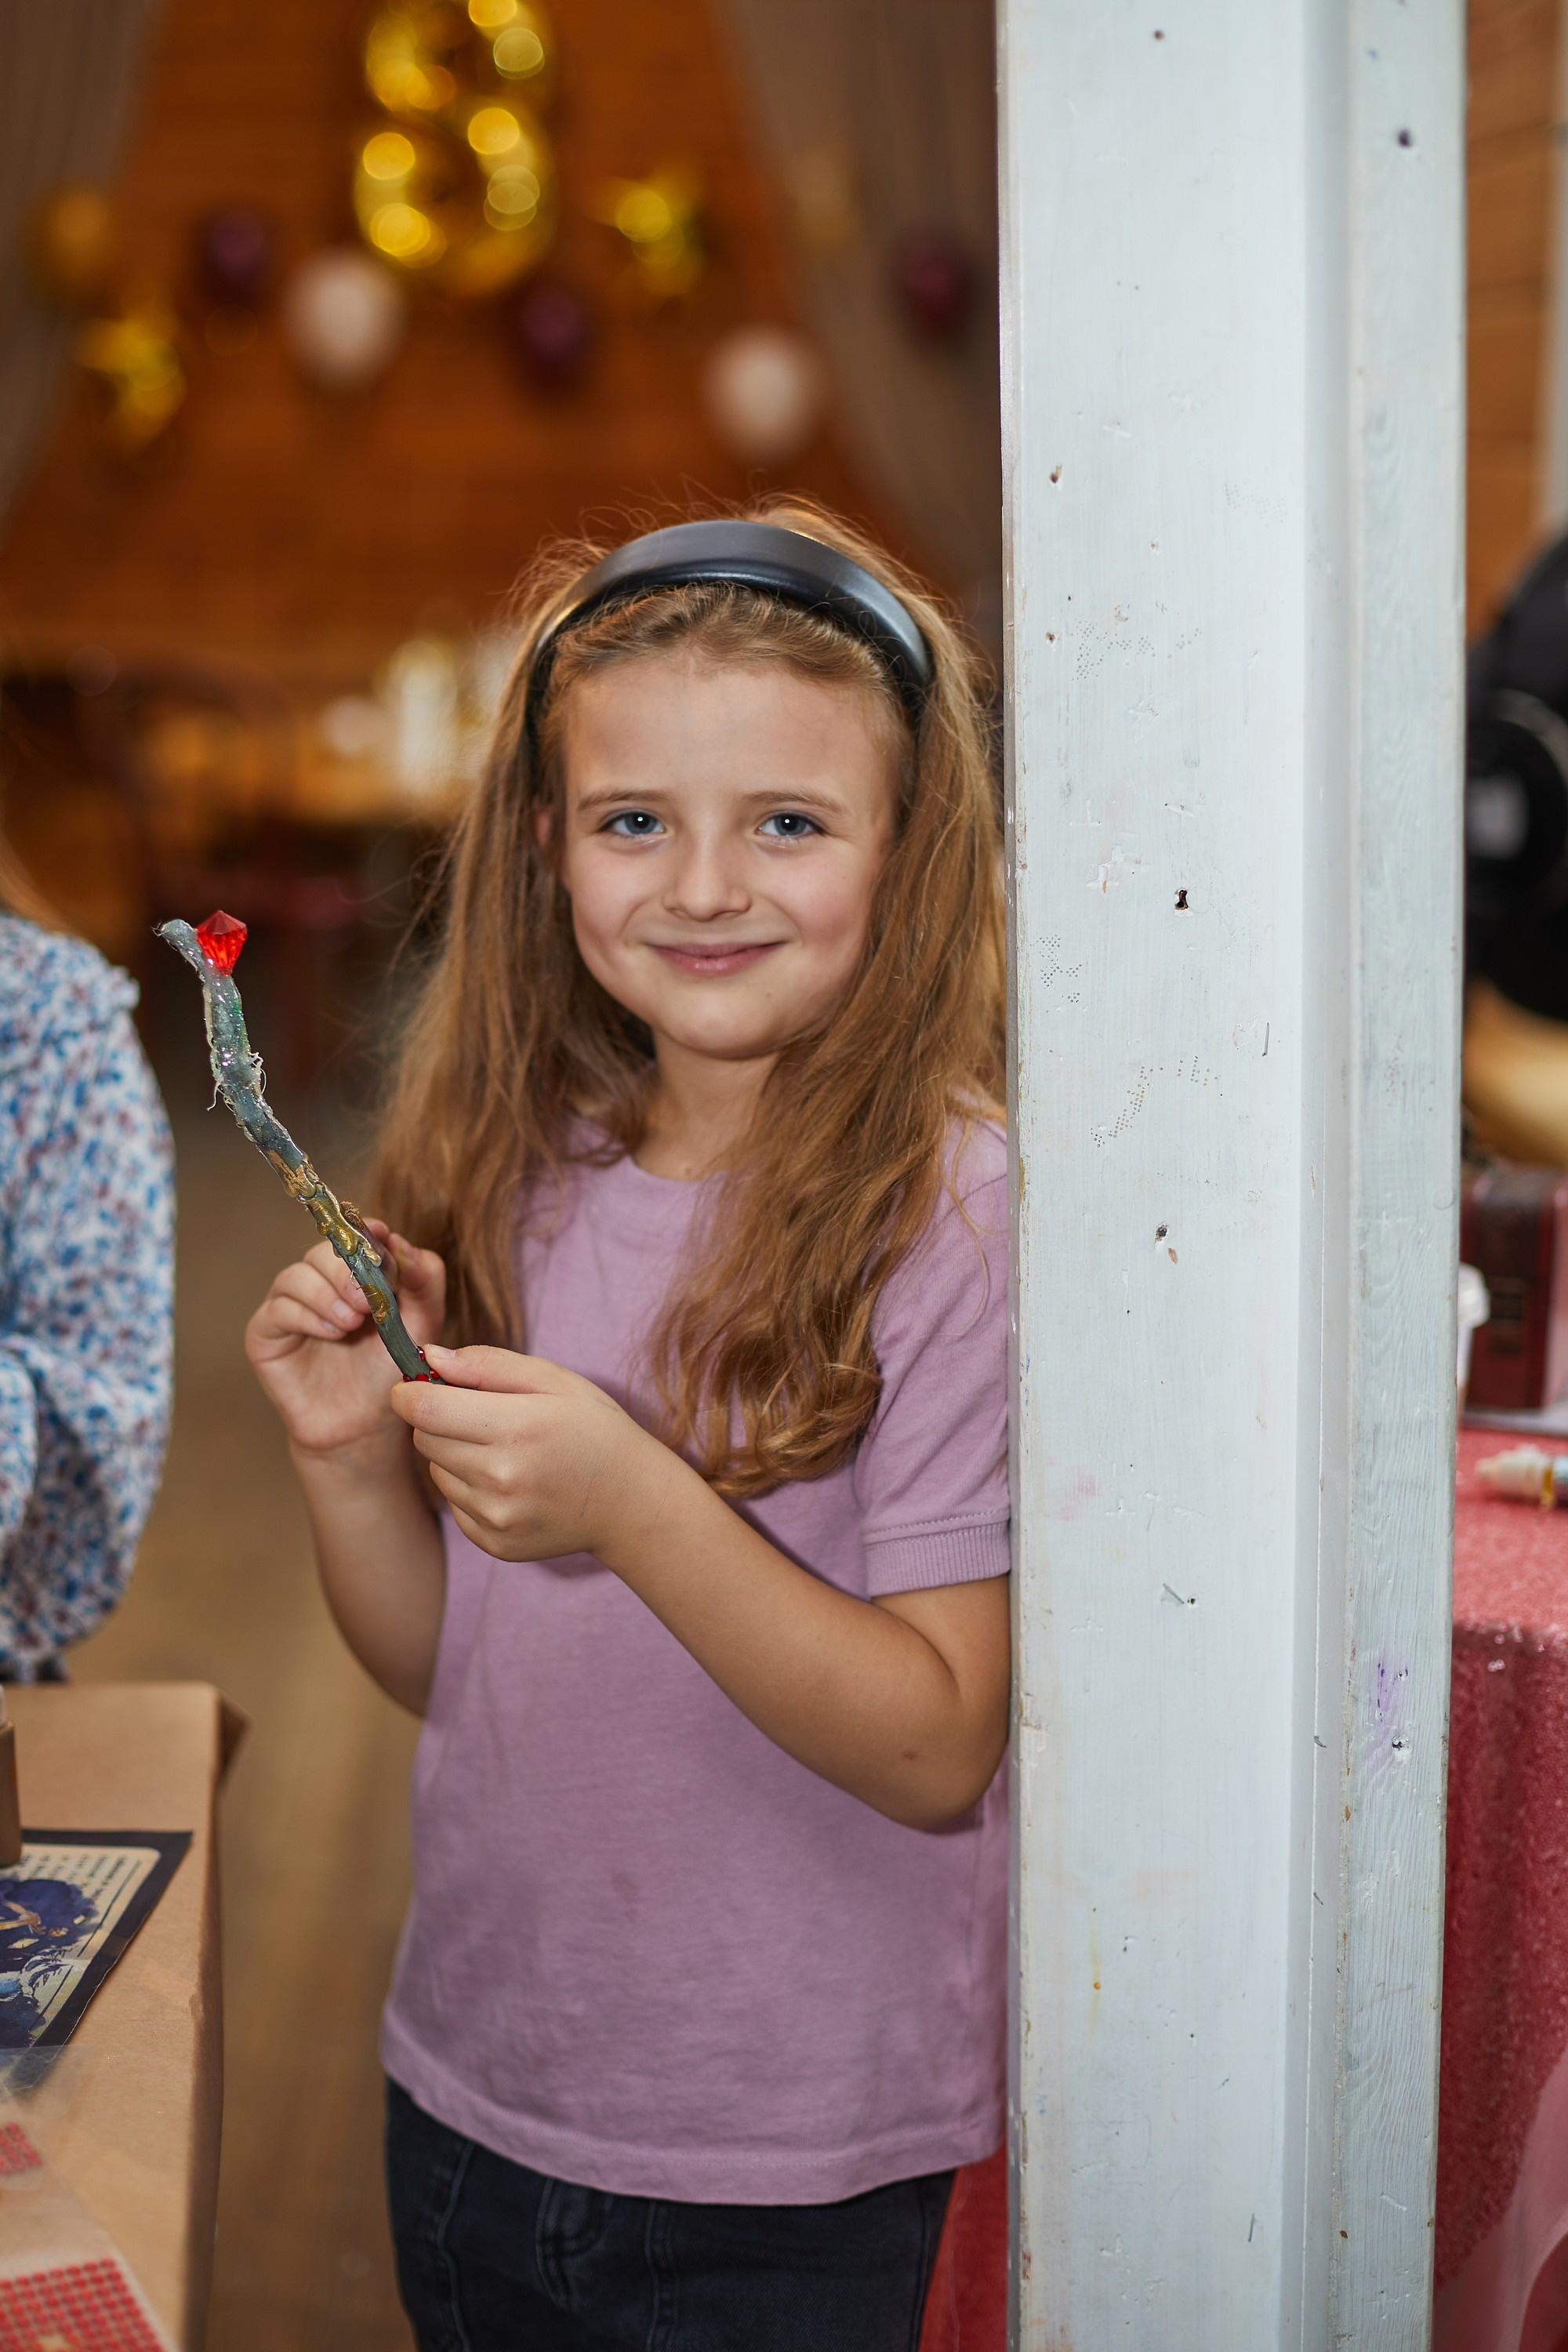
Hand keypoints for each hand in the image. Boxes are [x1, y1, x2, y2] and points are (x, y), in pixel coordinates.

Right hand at [247, 1221, 445, 1458]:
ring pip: (296, 1275)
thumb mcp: (422, 1324)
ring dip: (326, 1294)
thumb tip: (400, 1241)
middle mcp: (319, 1282)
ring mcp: (289, 1305)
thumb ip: (424, 1281)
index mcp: (356, 1272)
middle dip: (346, 1270)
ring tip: (351, 1324)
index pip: (354, 1235)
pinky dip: (306, 1315)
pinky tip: (332, 1334)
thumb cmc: (390, 1371)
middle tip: (366, 1299)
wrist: (364, 1425)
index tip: (380, 1236)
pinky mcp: (265, 1333)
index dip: (365, 1233)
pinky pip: (277, 1309)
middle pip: (323, 1251)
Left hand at [390, 1345, 675, 1562]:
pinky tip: (509, 1482)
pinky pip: (454, 1505)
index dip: (409, 1392)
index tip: (414, 1385)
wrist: (631, 1502)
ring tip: (502, 1450)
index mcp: (517, 1427)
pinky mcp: (494, 1543)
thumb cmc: (594, 1429)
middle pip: (425, 1439)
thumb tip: (430, 1357)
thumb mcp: (554, 1380)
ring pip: (436, 1472)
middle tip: (477, 1415)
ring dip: (454, 1454)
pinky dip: (469, 1488)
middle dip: (438, 1419)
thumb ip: (488, 1364)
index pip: (425, 1408)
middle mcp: (501, 1478)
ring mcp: (497, 1517)